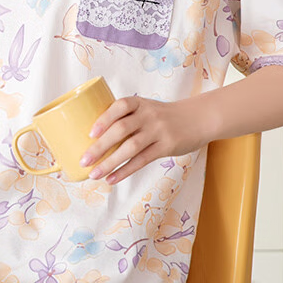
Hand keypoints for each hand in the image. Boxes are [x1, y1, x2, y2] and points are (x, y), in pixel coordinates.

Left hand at [79, 94, 206, 184]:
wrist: (199, 118)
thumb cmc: (165, 116)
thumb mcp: (147, 109)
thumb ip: (127, 119)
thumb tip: (94, 138)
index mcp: (140, 103)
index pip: (120, 106)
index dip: (104, 119)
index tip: (90, 133)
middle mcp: (149, 115)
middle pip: (121, 130)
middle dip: (100, 147)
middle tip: (84, 160)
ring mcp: (158, 131)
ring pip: (130, 148)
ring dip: (110, 163)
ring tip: (94, 174)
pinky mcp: (166, 146)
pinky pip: (142, 160)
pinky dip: (125, 171)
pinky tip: (112, 179)